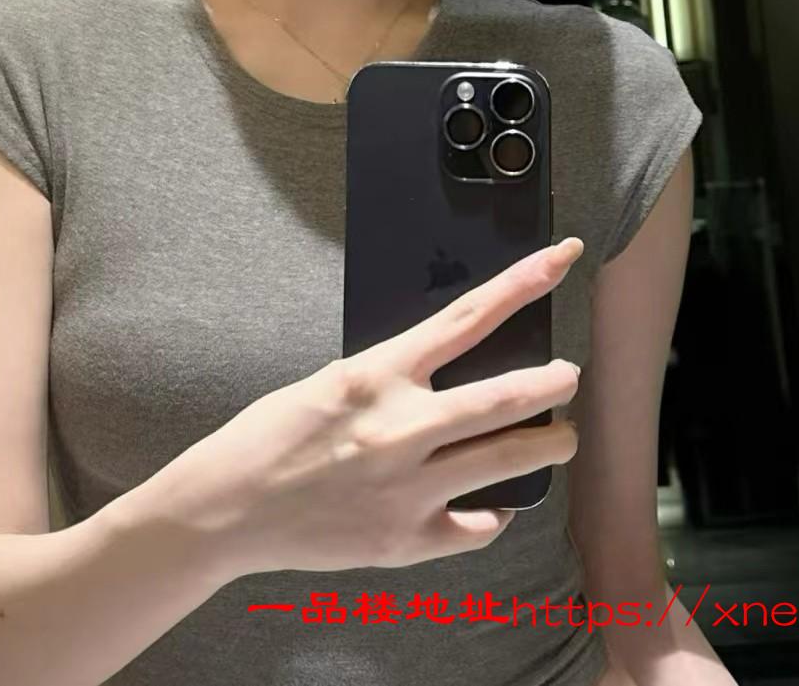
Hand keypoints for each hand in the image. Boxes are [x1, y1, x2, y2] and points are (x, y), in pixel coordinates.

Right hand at [186, 237, 583, 576]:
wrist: (226, 507)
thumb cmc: (274, 433)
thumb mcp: (336, 381)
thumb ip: (397, 378)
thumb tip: (450, 373)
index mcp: (381, 373)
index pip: (470, 316)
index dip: (524, 283)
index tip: (564, 257)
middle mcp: (403, 427)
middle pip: (507, 397)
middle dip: (554, 383)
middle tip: (571, 373)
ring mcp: (408, 489)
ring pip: (508, 461)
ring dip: (548, 446)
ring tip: (563, 437)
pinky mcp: (405, 541)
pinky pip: (475, 525)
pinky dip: (490, 514)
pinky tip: (493, 506)